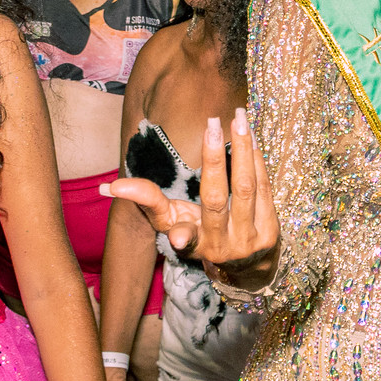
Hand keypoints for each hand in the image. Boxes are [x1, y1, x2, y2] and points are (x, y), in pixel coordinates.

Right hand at [103, 109, 277, 269]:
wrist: (245, 263)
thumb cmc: (200, 233)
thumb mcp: (172, 221)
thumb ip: (148, 202)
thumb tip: (110, 188)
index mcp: (191, 243)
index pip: (178, 232)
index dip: (170, 227)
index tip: (160, 222)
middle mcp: (220, 245)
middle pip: (216, 198)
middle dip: (212, 158)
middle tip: (211, 122)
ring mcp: (248, 239)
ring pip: (246, 188)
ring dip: (243, 149)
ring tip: (239, 117)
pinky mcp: (270, 230)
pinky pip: (263, 188)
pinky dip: (257, 161)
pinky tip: (251, 137)